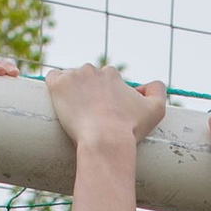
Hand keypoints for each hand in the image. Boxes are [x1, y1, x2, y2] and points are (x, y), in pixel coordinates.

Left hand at [48, 61, 165, 147]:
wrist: (105, 141)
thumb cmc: (130, 129)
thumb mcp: (156, 110)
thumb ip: (158, 90)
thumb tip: (149, 85)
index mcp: (112, 74)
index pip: (104, 81)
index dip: (103, 97)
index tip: (102, 113)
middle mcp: (93, 70)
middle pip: (86, 79)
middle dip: (86, 94)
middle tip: (87, 116)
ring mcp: (74, 76)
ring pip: (69, 79)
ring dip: (71, 92)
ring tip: (74, 114)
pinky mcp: (58, 85)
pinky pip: (52, 77)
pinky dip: (54, 87)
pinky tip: (59, 101)